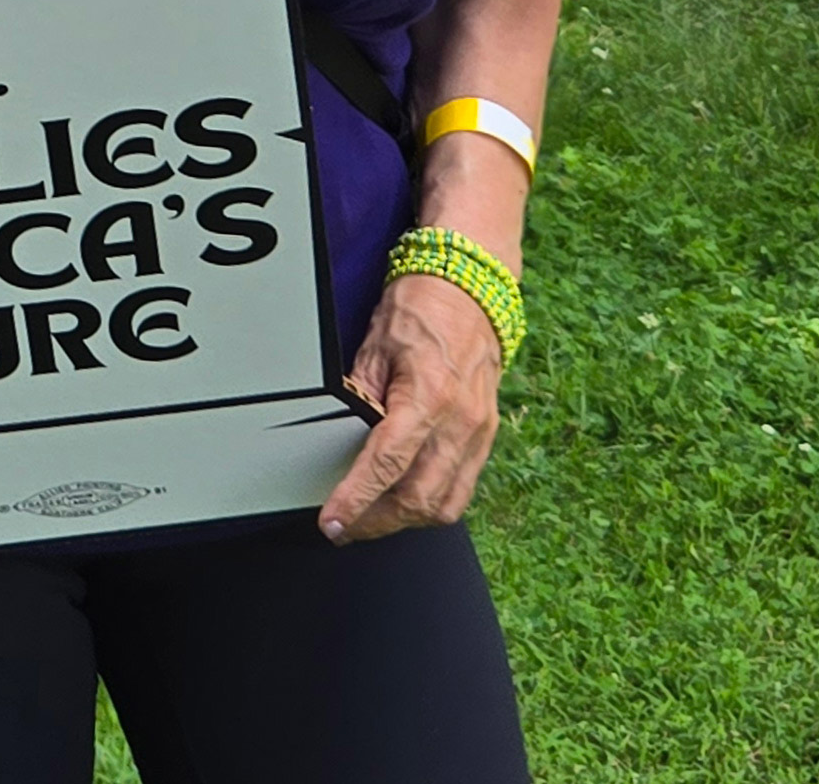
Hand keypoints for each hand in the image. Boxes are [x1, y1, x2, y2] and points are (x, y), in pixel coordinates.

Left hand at [317, 271, 503, 545]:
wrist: (470, 291)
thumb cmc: (420, 310)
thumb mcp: (374, 346)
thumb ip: (360, 397)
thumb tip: (338, 437)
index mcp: (429, 397)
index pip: (388, 464)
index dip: (356, 499)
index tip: (333, 521)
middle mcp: (460, 422)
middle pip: (418, 498)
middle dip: (376, 522)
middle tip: (343, 527)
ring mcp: (479, 433)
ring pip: (445, 505)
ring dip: (404, 521)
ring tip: (370, 520)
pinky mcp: (486, 437)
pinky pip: (462, 489)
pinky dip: (431, 504)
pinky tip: (404, 500)